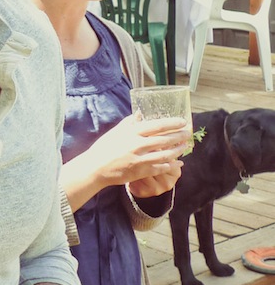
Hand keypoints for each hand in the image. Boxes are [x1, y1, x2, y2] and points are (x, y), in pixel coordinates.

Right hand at [72, 113, 191, 194]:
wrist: (95, 167)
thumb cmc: (104, 147)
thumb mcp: (116, 131)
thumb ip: (130, 122)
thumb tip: (139, 113)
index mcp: (132, 132)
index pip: (157, 125)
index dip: (173, 123)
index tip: (183, 121)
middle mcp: (138, 145)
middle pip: (165, 139)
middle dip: (179, 136)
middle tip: (188, 133)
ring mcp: (140, 159)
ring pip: (165, 154)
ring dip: (178, 150)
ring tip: (185, 146)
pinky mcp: (140, 172)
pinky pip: (160, 168)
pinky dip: (171, 165)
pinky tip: (178, 163)